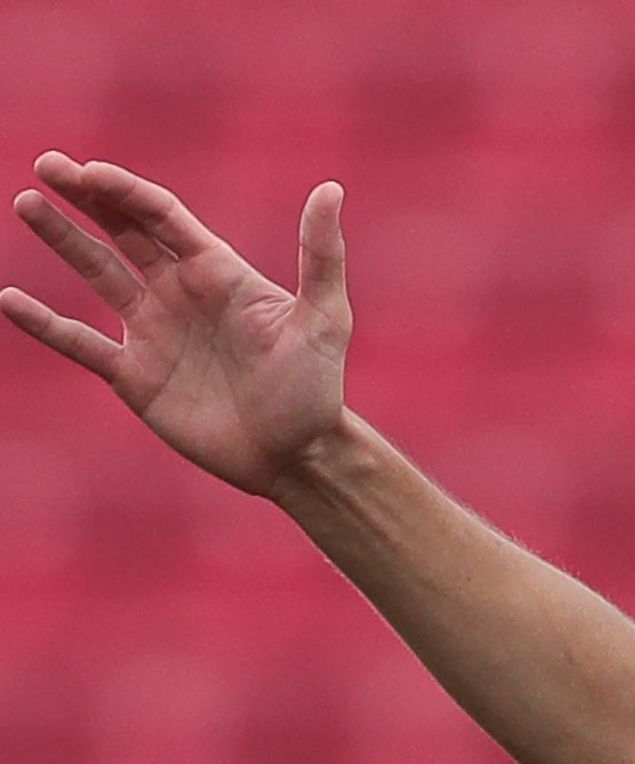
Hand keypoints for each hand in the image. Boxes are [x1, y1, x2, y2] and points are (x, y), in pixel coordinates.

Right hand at [6, 152, 353, 494]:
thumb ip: (322, 255)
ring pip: (97, 273)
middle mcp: (180, 293)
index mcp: (219, 272)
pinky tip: (8, 299)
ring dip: (62, 239)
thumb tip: (332, 189)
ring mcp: (154, 332)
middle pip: (122, 231)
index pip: (161, 216)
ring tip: (27, 202)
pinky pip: (80, 342)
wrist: (298, 456)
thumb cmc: (317, 388)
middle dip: (85, 196)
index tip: (86, 171)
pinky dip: (44, 323)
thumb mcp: (325, 318)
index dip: (123, 190)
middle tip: (45, 165)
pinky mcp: (135, 375)